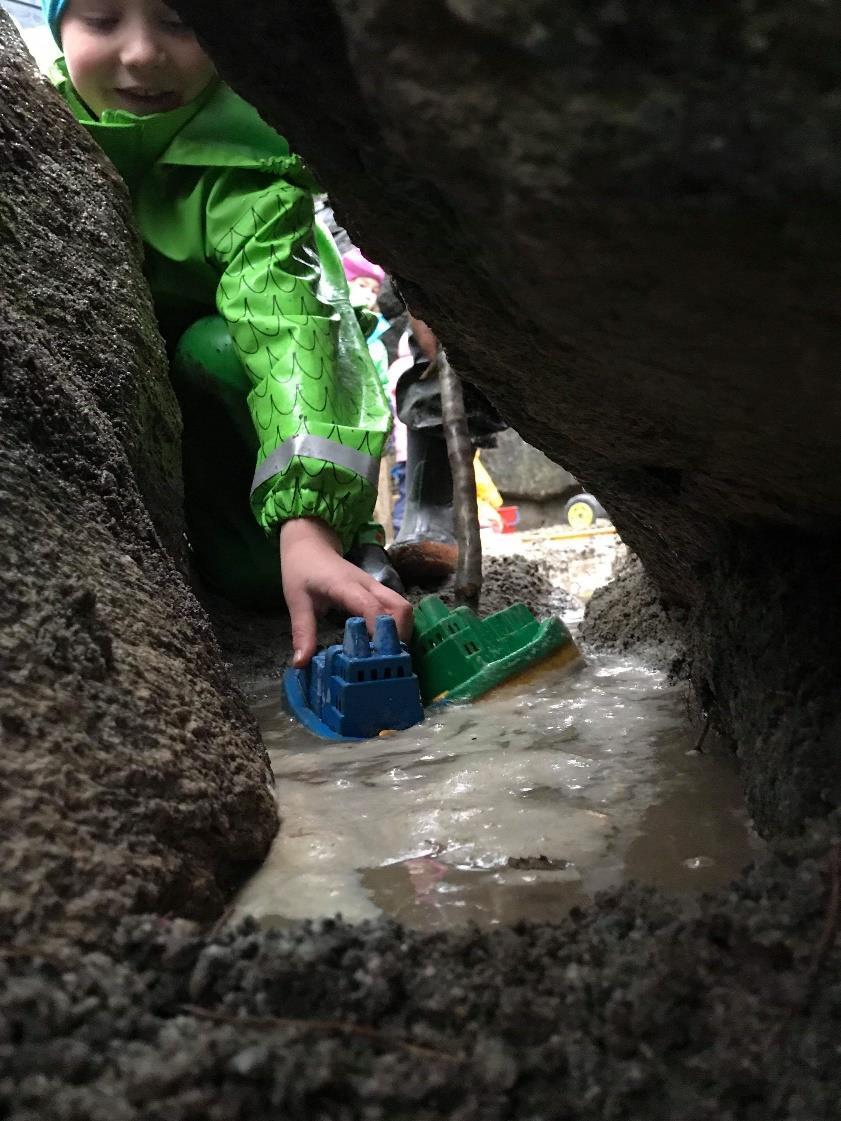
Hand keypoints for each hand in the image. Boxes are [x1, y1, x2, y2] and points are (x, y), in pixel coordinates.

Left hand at [280, 518, 413, 667]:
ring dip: (402, 631)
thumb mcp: (297, 601)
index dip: (378, 631)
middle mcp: (368, 585)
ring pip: (403, 607)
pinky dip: (397, 626)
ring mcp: (376, 587)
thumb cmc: (302, 570)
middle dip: (400, 635)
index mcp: (346, 586)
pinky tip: (384, 644)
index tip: (377, 656)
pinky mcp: (377, 591)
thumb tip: (300, 663)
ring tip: (387, 655)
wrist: (310, 544)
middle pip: (400, 607)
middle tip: (387, 661)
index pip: (371, 607)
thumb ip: (302, 632)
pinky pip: (396, 608)